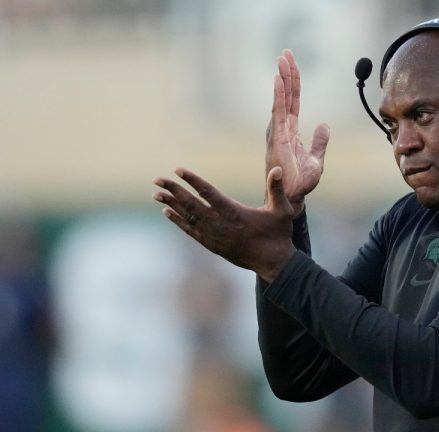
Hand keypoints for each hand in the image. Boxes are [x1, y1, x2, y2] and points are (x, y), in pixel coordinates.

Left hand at [152, 166, 295, 281]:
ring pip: (187, 217)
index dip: (192, 180)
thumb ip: (276, 189)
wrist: (273, 263)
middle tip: (157, 179)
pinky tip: (168, 212)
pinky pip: (190, 231)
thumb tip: (278, 169)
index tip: (178, 169)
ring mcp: (213, 236)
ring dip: (171, 204)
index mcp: (233, 212)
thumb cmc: (278, 235)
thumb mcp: (282, 210)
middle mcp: (219, 224)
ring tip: (156, 194)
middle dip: (173, 190)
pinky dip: (178, 221)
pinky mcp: (212, 245)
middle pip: (191, 203)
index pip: (208, 192)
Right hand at [267, 48, 328, 215]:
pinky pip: (279, 112)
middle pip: (286, 96)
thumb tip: (324, 124)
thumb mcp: (316, 160)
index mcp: (290, 132)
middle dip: (286, 74)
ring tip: (282, 60)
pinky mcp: (277, 139)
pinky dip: (279, 95)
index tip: (292, 64)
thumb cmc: (301, 184)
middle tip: (286, 53)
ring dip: (282, 79)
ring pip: (281, 100)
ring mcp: (278, 133)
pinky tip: (279, 80)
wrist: (293, 199)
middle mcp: (282, 129)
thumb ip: (319, 142)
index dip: (293, 83)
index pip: (293, 102)